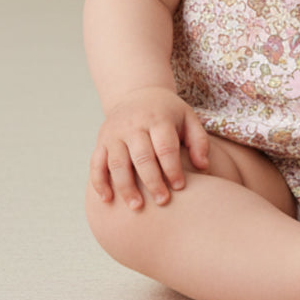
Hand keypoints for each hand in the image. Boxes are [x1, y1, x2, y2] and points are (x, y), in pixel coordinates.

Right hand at [90, 87, 210, 209]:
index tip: (180, 187)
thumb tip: (203, 167)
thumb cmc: (168, 113)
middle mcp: (134, 125)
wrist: (138, 93)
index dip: (172, 168)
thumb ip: (199, 141)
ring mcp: (114, 133)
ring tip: (137, 207)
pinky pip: (96, 163)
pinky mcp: (102, 141)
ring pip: (117, 162)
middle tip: (162, 202)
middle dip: (152, 181)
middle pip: (142, 156)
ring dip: (125, 186)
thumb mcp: (188, 118)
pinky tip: (107, 200)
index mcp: (158, 119)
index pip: (165, 147)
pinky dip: (99, 182)